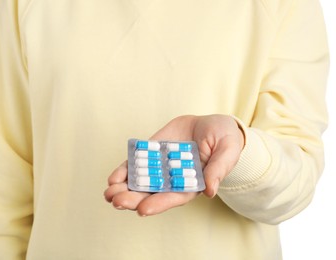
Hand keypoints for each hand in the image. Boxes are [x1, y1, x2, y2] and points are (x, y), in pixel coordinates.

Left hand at [104, 114, 244, 215]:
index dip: (159, 204)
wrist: (212, 124)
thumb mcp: (227, 151)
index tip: (142, 210)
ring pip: (141, 182)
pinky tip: (113, 178)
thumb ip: (218, 169)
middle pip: (152, 193)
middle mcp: (174, 179)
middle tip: (116, 201)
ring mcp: (162, 166)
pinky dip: (125, 171)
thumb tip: (210, 190)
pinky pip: (137, 163)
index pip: (174, 197)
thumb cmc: (225, 140)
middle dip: (134, 199)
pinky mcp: (153, 152)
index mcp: (192, 184)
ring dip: (123, 189)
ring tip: (109, 193)